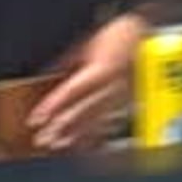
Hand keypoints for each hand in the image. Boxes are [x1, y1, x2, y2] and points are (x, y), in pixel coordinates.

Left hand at [29, 12, 145, 151]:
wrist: (146, 36)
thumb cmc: (116, 36)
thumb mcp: (84, 45)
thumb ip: (64, 63)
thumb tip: (44, 78)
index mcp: (103, 68)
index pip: (72, 91)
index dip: (52, 107)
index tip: (35, 120)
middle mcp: (115, 84)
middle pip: (84, 110)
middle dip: (61, 127)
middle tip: (42, 140)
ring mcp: (125, 95)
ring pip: (98, 119)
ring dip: (77, 135)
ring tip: (59, 145)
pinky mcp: (131, 101)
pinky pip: (113, 121)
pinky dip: (97, 134)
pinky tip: (85, 142)